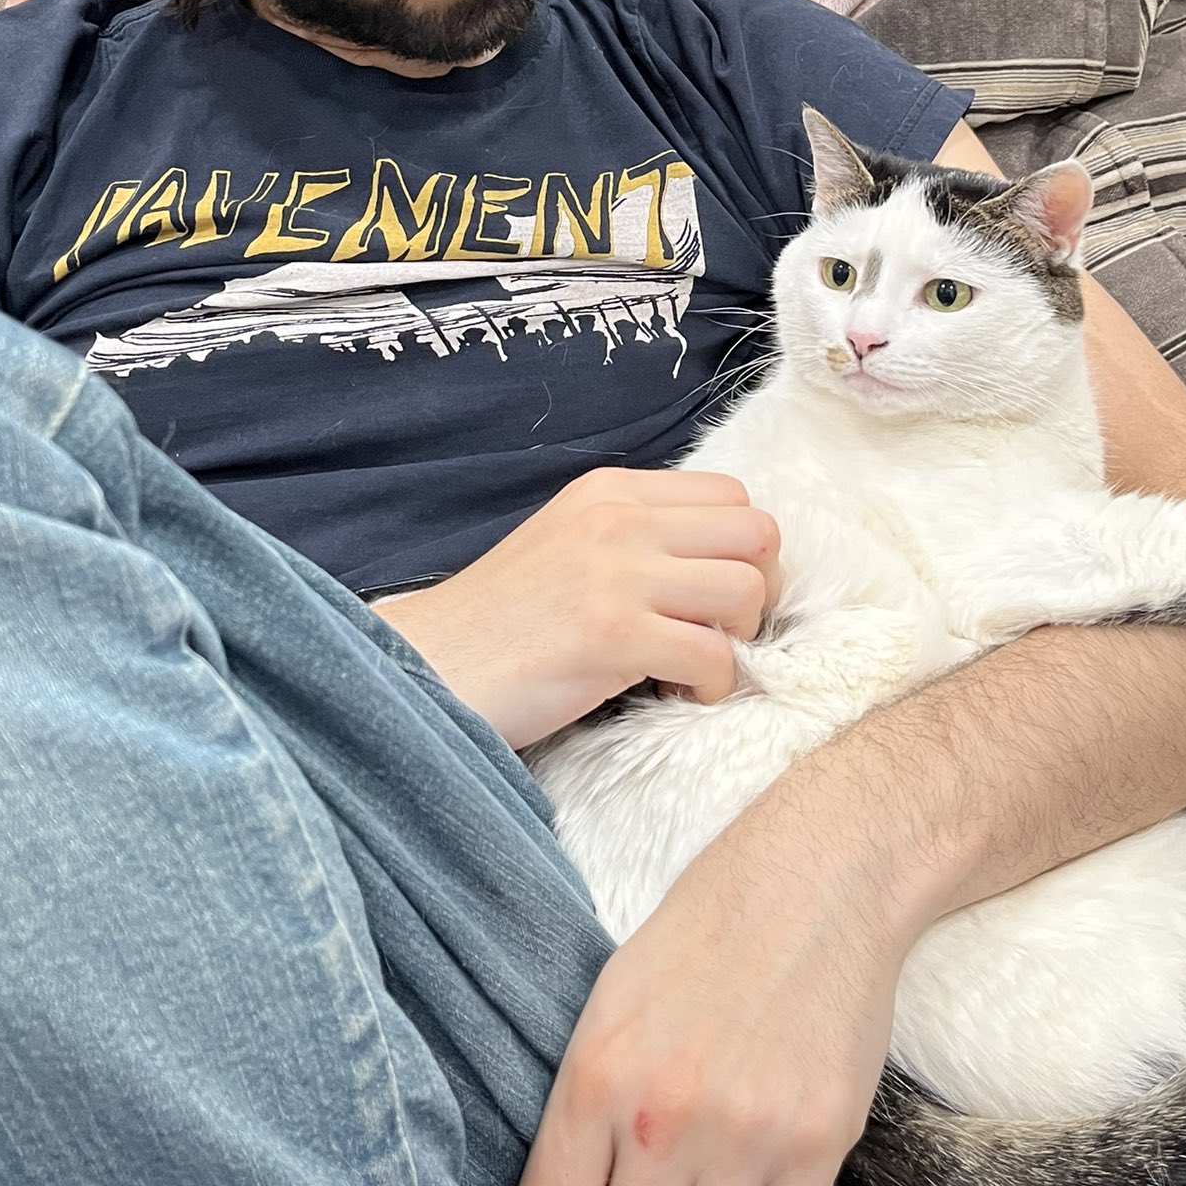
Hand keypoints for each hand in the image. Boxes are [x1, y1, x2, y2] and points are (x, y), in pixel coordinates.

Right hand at [376, 468, 779, 747]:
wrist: (427, 668)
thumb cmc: (499, 623)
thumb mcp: (567, 543)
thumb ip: (634, 536)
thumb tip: (718, 563)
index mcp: (610, 490)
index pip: (731, 495)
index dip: (742, 552)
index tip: (713, 597)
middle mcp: (619, 518)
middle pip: (757, 534)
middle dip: (757, 592)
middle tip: (718, 634)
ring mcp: (617, 573)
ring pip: (746, 591)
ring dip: (737, 642)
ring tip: (691, 669)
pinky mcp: (613, 634)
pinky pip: (714, 657)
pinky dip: (710, 687)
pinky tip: (672, 696)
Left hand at [516, 769, 903, 1185]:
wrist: (820, 875)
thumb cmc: (711, 928)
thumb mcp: (615, 1003)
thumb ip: (588, 1107)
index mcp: (598, 1075)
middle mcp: (663, 1119)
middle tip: (644, 1183)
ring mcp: (744, 1139)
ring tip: (697, 1174)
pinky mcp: (817, 1145)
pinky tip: (749, 1184)